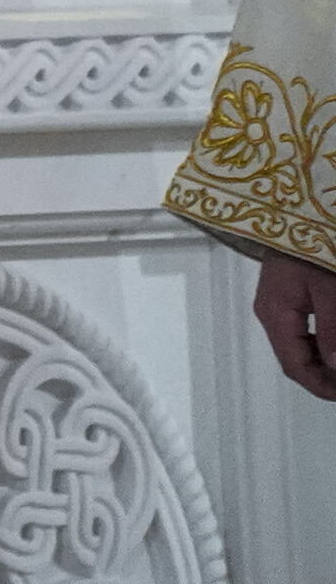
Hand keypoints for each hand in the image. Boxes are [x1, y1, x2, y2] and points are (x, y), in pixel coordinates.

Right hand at [255, 253, 335, 399]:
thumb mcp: (330, 291)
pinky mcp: (286, 294)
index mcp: (275, 315)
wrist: (293, 211)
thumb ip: (332, 331)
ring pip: (299, 347)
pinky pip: (302, 330)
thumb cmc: (312, 248)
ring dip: (323, 360)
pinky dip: (321, 342)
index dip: (323, 387)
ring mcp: (276, 303)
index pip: (295, 367)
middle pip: (295, 360)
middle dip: (325, 375)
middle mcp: (270, 314)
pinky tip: (334, 341)